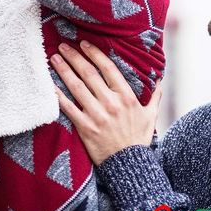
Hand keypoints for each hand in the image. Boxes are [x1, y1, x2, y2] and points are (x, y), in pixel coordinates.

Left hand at [50, 41, 161, 164]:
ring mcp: (97, 115)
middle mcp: (111, 103)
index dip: (94, 54)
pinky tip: (50, 84)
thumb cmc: (138, 139)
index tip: (84, 44)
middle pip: (88, 74)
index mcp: (126, 97)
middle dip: (74, 57)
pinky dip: (58, 94)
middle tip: (63, 46)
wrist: (129, 166)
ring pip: (76, 87)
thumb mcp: (150, 116)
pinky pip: (68, 107)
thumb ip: (154, 97)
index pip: (108, 68)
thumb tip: (160, 81)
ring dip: (64, 70)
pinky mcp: (85, 127)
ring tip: (54, 58)